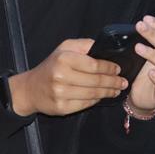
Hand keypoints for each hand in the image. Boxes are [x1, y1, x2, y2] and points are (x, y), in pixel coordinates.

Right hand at [9, 38, 126, 116]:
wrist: (31, 88)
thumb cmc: (52, 66)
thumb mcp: (65, 48)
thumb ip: (84, 45)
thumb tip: (105, 47)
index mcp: (64, 59)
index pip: (93, 65)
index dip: (109, 68)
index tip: (118, 69)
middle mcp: (61, 76)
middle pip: (95, 81)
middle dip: (113, 82)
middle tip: (123, 82)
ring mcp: (60, 93)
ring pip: (92, 94)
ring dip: (108, 92)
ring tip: (117, 90)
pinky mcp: (61, 108)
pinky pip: (85, 104)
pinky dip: (96, 101)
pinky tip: (102, 97)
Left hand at [127, 15, 154, 113]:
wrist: (142, 96)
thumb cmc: (146, 73)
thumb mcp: (147, 54)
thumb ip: (149, 41)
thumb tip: (141, 24)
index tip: (146, 19)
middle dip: (154, 35)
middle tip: (140, 26)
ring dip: (152, 54)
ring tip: (138, 47)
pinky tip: (151, 73)